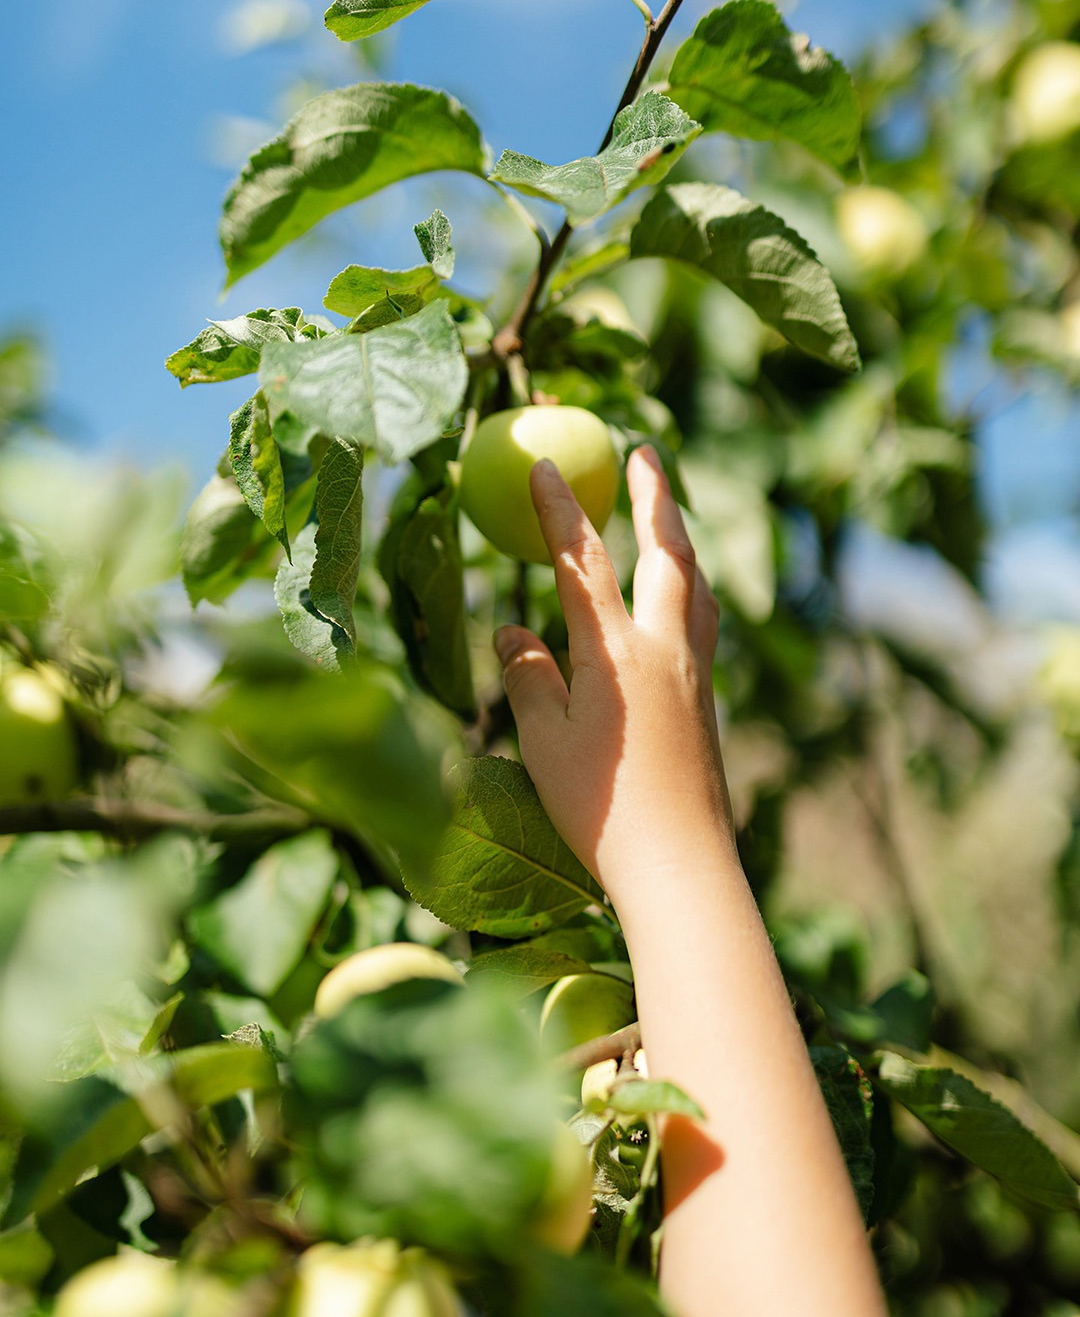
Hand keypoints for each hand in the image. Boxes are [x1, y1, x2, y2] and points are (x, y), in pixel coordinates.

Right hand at [493, 445, 732, 908]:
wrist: (681, 865)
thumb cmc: (600, 809)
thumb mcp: (543, 742)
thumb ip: (528, 677)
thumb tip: (512, 631)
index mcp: (617, 653)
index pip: (582, 563)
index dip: (560, 511)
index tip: (544, 465)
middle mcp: (667, 650)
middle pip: (668, 552)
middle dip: (654, 496)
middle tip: (644, 451)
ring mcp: (696, 675)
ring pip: (696, 585)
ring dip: (681, 538)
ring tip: (669, 513)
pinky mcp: (708, 703)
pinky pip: (702, 622)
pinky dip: (689, 588)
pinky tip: (682, 599)